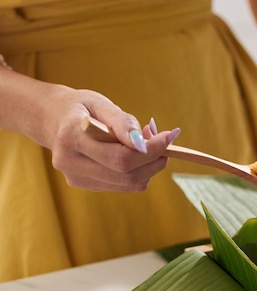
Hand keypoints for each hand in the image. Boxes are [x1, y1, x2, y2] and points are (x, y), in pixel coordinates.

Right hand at [40, 85, 178, 191]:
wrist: (54, 121)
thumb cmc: (82, 108)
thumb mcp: (102, 104)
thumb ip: (123, 123)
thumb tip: (143, 144)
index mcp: (71, 138)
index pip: (120, 157)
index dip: (151, 150)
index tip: (169, 136)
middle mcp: (70, 163)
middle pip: (126, 175)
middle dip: (154, 160)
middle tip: (164, 141)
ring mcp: (77, 178)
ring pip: (129, 184)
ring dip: (150, 166)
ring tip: (148, 144)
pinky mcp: (86, 185)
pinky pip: (124, 185)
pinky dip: (139, 171)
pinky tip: (135, 153)